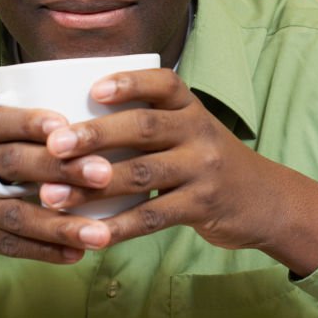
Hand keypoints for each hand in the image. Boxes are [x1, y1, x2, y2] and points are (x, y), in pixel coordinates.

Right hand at [0, 111, 113, 285]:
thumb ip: (10, 130)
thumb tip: (80, 125)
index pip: (2, 121)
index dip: (33, 122)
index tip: (67, 125)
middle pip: (16, 164)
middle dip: (62, 169)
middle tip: (105, 173)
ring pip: (16, 214)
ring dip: (61, 224)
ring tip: (100, 233)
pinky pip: (8, 244)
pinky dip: (42, 250)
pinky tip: (75, 254)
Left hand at [38, 69, 317, 275]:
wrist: (264, 199)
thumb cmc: (206, 160)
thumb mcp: (189, 130)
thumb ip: (148, 124)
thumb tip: (73, 124)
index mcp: (190, 107)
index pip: (163, 83)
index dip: (129, 82)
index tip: (93, 90)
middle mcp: (199, 132)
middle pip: (144, 127)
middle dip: (96, 135)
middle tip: (55, 145)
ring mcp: (202, 169)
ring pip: (142, 174)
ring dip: (93, 186)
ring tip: (53, 195)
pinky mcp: (201, 205)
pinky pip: (153, 216)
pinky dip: (118, 227)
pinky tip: (91, 235)